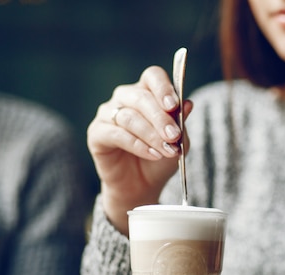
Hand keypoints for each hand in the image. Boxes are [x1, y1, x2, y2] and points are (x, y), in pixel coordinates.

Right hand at [87, 66, 193, 233]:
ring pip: (129, 117)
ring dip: (151, 135)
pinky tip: (152, 155)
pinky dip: (137, 145)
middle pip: (141, 97)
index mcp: (146, 92)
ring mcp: (107, 114)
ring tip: (167, 150)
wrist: (142, 186)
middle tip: (174, 136)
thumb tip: (188, 103)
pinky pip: (116, 134)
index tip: (174, 105)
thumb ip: (180, 122)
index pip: (153, 77)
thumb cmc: (161, 158)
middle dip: (161, 118)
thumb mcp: (178, 141)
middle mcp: (125, 98)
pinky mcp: (96, 133)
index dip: (163, 88)